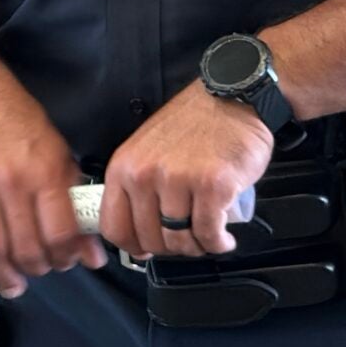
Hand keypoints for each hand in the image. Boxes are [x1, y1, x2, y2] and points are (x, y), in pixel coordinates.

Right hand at [0, 68, 102, 295]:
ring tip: (15, 284)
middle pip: (27, 246)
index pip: (60, 232)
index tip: (69, 260)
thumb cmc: (15, 119)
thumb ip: (74, 200)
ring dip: (6, 275)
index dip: (68, 256)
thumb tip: (89, 244)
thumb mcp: (58, 152)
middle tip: (43, 269)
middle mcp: (11, 181)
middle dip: (40, 268)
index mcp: (43, 171)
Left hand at [97, 84, 274, 261]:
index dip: (132, 245)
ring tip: (206, 236)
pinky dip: (218, 244)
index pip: (113, 226)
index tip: (146, 249)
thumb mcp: (147, 149)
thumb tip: (136, 234)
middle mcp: (146, 175)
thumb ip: (137, 187)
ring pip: (180, 241)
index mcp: (124, 166)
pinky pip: (209, 235)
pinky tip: (223, 238)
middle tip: (185, 239)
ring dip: (196, 247)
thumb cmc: (193, 123)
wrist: (231, 97)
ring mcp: (179, 181)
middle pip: (149, 240)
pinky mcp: (213, 187)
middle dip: (170, 248)